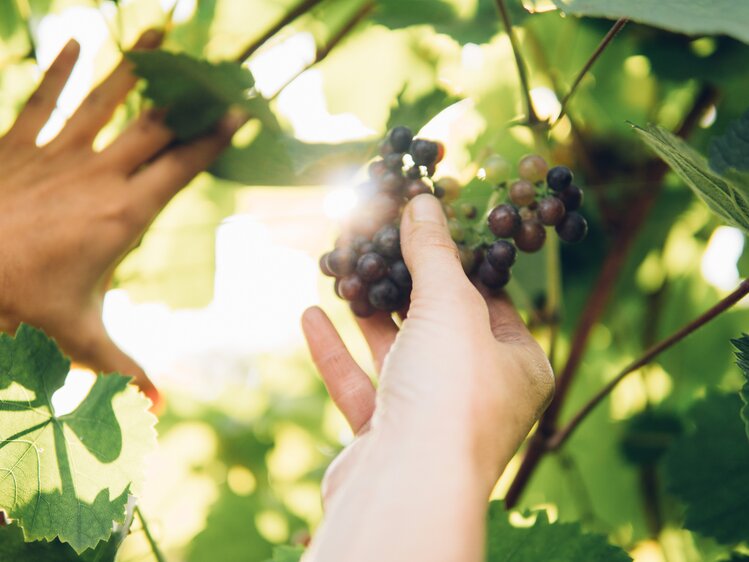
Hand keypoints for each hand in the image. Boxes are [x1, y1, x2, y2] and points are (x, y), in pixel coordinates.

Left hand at [0, 31, 243, 406]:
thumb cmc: (20, 302)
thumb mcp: (79, 336)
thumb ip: (123, 368)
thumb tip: (158, 408)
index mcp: (125, 214)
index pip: (181, 168)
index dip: (213, 140)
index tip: (239, 116)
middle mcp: (99, 174)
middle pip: (155, 127)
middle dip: (191, 100)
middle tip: (218, 76)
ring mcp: (57, 152)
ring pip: (106, 100)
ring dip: (135, 67)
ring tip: (163, 36)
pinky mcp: (16, 142)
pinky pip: (41, 96)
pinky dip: (57, 69)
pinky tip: (73, 42)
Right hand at [302, 194, 553, 561]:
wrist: (405, 487)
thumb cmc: (451, 393)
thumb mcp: (449, 305)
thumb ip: (434, 253)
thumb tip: (423, 202)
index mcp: (518, 364)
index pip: (490, 296)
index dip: (457, 257)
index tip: (426, 223)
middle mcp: (480, 392)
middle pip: (438, 321)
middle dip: (402, 279)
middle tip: (376, 237)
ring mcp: (431, 416)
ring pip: (396, 351)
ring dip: (366, 311)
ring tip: (341, 267)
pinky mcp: (386, 436)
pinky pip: (360, 384)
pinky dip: (336, 351)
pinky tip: (312, 313)